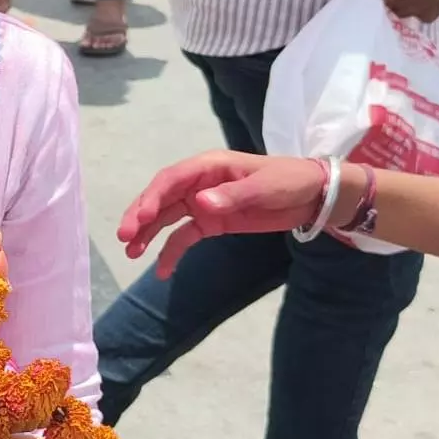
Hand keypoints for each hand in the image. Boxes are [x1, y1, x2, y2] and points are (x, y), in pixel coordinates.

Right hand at [118, 151, 329, 277]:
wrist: (313, 195)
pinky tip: (161, 270)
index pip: (171, 180)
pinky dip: (170, 252)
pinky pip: (183, 237)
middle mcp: (198, 184)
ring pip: (166, 218)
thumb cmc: (289, 181)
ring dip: (147, 234)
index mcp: (208, 167)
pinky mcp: (210, 223)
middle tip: (125, 237)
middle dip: (140, 216)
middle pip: (161, 199)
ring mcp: (202, 204)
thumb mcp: (264, 187)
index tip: (139, 219)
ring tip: (130, 252)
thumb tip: (200, 203)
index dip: (152, 198)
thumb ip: (232, 195)